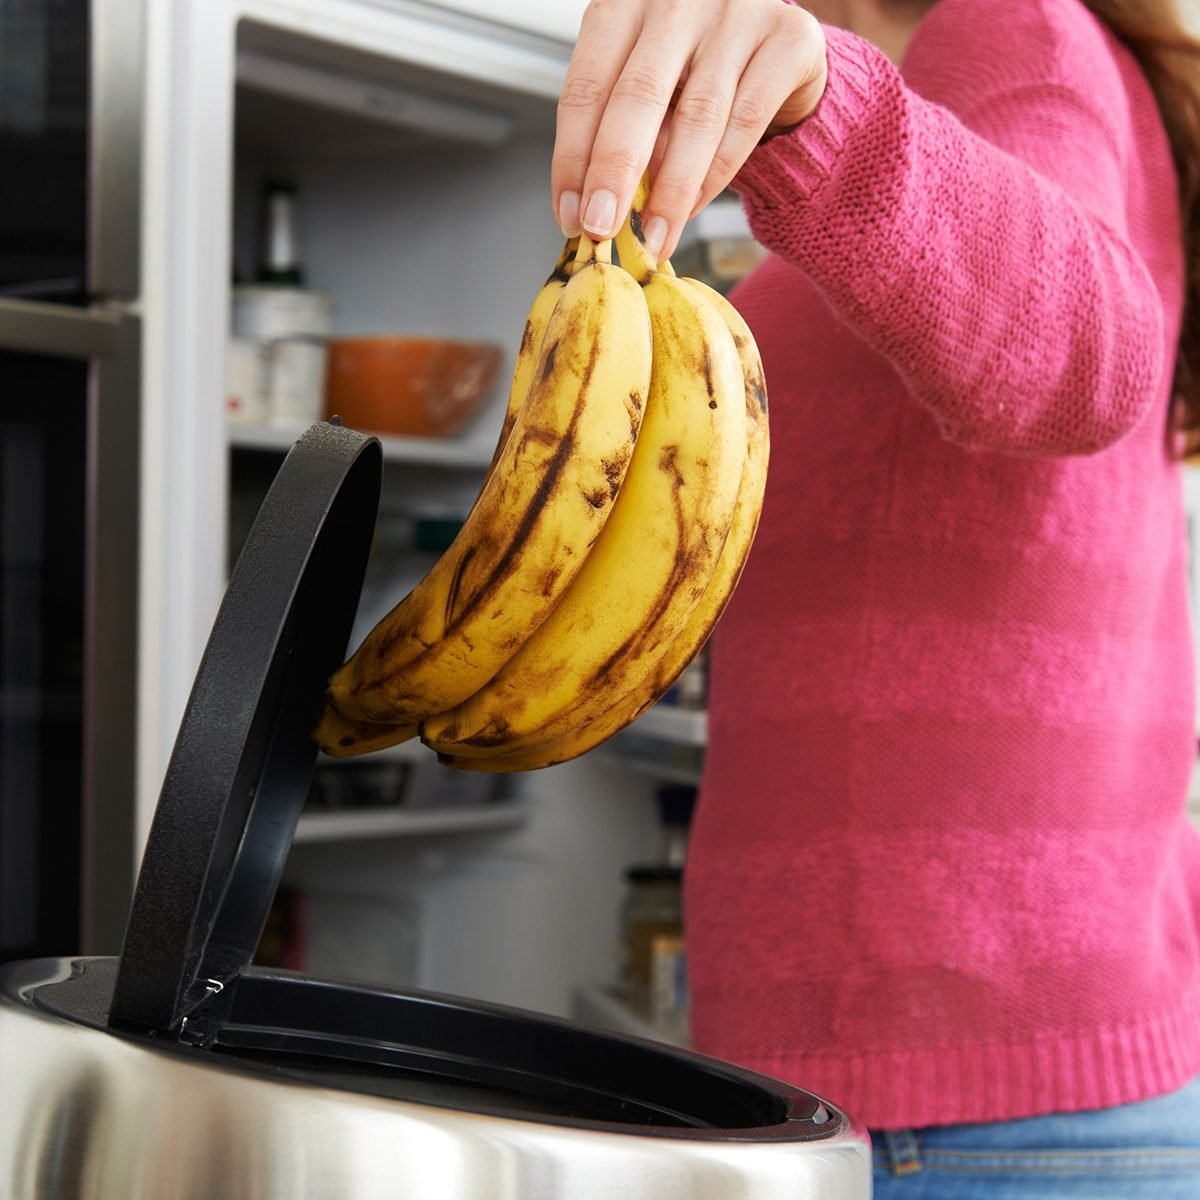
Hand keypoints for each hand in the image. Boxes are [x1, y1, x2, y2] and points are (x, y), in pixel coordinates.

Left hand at [552, 0, 827, 262]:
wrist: (778, 51)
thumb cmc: (695, 73)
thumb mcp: (647, 90)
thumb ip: (621, 131)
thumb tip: (598, 206)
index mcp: (625, 2)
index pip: (587, 86)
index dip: (573, 157)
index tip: (568, 215)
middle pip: (637, 97)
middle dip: (614, 173)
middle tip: (600, 228)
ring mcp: (737, 12)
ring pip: (696, 117)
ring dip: (670, 191)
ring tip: (653, 238)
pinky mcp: (789, 39)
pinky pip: (745, 121)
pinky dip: (715, 176)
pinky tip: (693, 210)